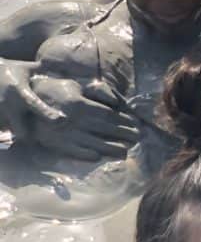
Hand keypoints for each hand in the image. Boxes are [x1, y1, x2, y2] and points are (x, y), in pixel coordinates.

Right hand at [0, 62, 138, 161]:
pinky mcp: (56, 143)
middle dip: (124, 134)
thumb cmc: (53, 90)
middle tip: (137, 138)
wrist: (22, 100)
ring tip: (125, 150)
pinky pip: (75, 152)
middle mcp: (75, 120)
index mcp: (80, 104)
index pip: (110, 115)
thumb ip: (97, 92)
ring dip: (112, 148)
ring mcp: (65, 133)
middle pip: (106, 130)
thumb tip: (118, 102)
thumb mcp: (75, 85)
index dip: (125, 121)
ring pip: (95, 143)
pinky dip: (89, 155)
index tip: (136, 125)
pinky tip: (100, 156)